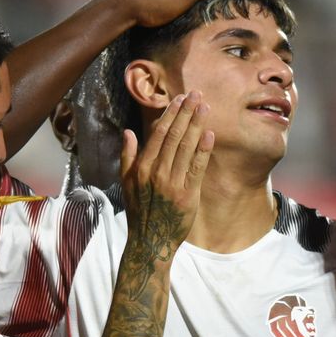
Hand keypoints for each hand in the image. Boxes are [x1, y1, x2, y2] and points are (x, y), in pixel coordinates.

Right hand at [119, 93, 212, 262]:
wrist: (150, 242)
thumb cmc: (139, 211)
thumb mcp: (126, 183)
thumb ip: (127, 156)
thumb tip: (128, 132)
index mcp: (141, 167)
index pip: (158, 134)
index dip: (171, 114)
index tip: (180, 99)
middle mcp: (156, 172)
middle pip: (174, 136)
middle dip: (186, 113)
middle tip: (197, 94)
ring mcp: (172, 183)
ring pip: (186, 147)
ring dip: (196, 125)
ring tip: (205, 107)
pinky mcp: (187, 195)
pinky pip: (197, 167)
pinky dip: (203, 150)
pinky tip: (209, 134)